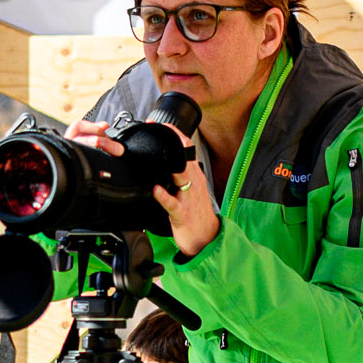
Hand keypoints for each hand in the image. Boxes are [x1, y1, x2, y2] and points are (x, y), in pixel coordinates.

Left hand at [70, 117, 218, 255]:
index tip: (161, 123)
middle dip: (172, 141)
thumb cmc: (196, 214)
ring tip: (158, 151)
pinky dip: (164, 196)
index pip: (188, 149)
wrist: (207, 238)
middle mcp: (194, 182)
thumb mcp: (191, 189)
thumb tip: (168, 160)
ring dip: (170, 164)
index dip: (176, 134)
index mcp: (195, 175)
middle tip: (157, 128)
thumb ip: (181, 175)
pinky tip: (156, 190)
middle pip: (186, 156)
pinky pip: (172, 203)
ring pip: (182, 176)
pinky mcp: (182, 213)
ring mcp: (189, 197)